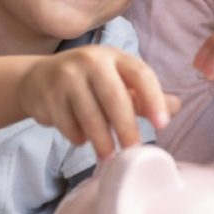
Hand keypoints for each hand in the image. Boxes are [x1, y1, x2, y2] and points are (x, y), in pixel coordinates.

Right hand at [17, 46, 179, 158]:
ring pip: (90, 116)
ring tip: (109, 157)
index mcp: (114, 56)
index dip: (154, 99)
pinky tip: (81, 138)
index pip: (140, 74)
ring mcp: (66, 76)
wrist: (37, 79)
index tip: (163, 124)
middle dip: (126, 128)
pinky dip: (78, 137)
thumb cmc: (87, 82)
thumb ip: (143, 96)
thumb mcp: (116, 81)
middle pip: (115, 98)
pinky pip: (68, 124)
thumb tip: (176, 107)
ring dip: (102, 141)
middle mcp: (90, 60)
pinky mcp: (47, 95)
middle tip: (133, 151)